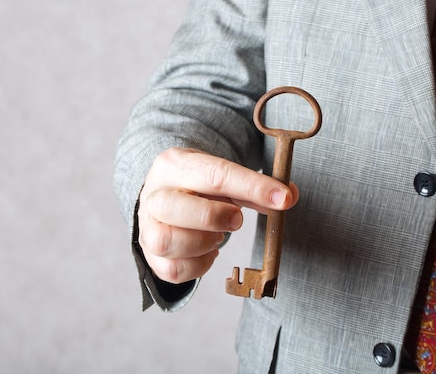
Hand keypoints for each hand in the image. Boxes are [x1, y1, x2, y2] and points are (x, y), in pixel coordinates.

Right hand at [138, 147, 298, 283]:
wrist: (162, 195)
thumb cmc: (196, 187)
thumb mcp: (221, 175)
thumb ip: (252, 187)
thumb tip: (288, 196)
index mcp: (174, 165)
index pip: (214, 174)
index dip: (253, 187)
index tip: (284, 199)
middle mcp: (154, 194)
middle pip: (175, 208)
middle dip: (215, 217)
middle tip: (237, 220)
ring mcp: (147, 226)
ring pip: (166, 242)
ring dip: (202, 243)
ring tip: (216, 235)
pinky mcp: (150, 254)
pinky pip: (172, 270)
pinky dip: (198, 266)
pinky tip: (208, 251)